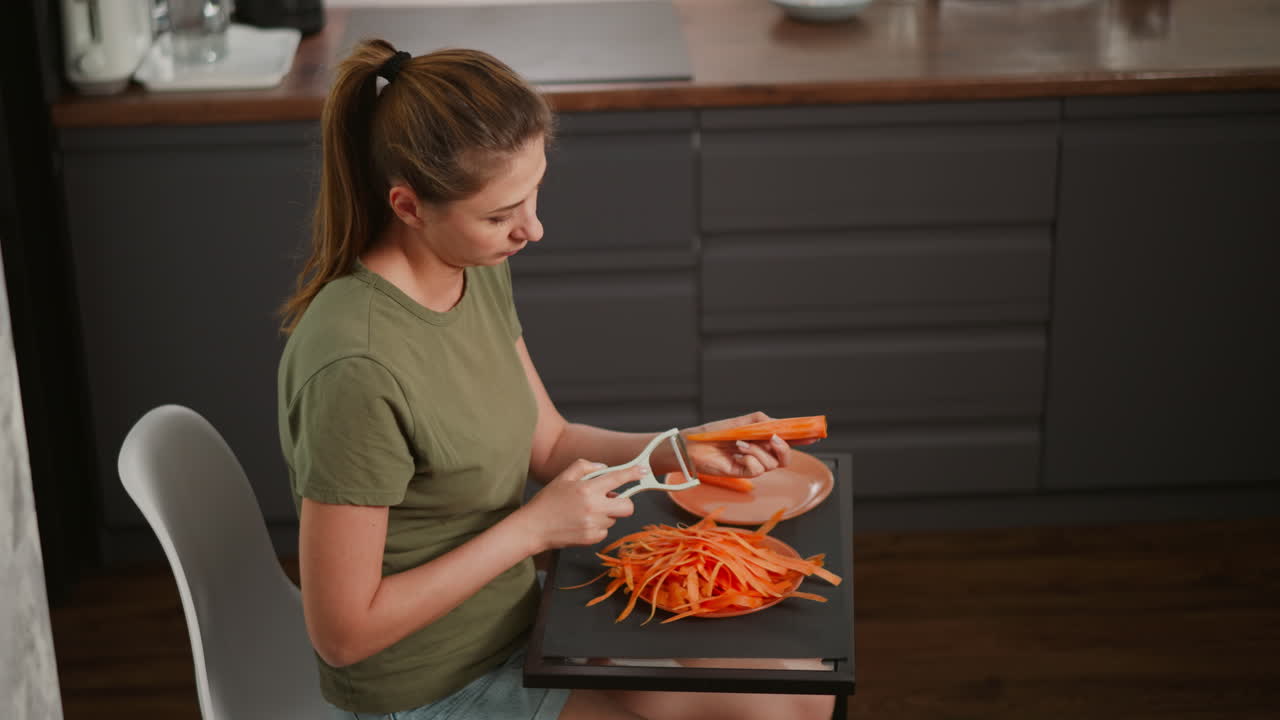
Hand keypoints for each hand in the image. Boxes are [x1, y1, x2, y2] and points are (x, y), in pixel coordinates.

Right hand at [517, 458, 638, 551]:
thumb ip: (584, 466)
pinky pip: (605, 530)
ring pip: (614, 519)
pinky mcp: (591, 538)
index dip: (633, 473)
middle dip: (624, 503)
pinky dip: (598, 526)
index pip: (618, 478)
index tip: (643, 471)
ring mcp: (594, 525)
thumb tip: (602, 467)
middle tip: (611, 500)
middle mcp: (593, 507)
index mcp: (587, 489)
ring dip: (606, 514)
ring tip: (585, 512)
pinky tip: (581, 523)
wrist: (533, 528)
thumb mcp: (563, 477)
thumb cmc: (547, 501)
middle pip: (628, 506)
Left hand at [682, 411, 803, 477]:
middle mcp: (761, 453)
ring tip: (740, 443)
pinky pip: (758, 468)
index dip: (802, 438)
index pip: (786, 440)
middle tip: (773, 438)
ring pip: (772, 463)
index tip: (814, 434)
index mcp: (761, 439)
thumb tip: (777, 425)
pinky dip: (749, 458)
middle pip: (785, 457)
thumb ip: (762, 421)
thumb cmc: (714, 433)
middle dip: (784, 448)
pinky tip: (736, 453)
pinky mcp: (744, 473)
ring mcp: (753, 464)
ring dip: (757, 450)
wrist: (694, 446)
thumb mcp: (741, 422)